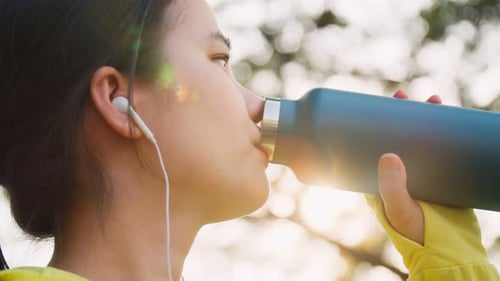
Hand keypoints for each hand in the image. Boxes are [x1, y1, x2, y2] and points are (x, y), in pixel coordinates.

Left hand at [377, 90, 441, 244]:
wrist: (447, 251)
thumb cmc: (416, 234)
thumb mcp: (399, 208)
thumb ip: (392, 186)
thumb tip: (389, 155)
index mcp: (380, 179)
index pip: (375, 144)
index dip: (377, 124)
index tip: (381, 105)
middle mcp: (398, 173)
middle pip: (398, 137)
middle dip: (403, 116)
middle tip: (404, 96)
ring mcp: (420, 174)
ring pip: (421, 140)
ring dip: (426, 121)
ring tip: (432, 101)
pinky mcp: (440, 178)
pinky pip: (440, 151)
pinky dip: (445, 135)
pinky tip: (451, 121)